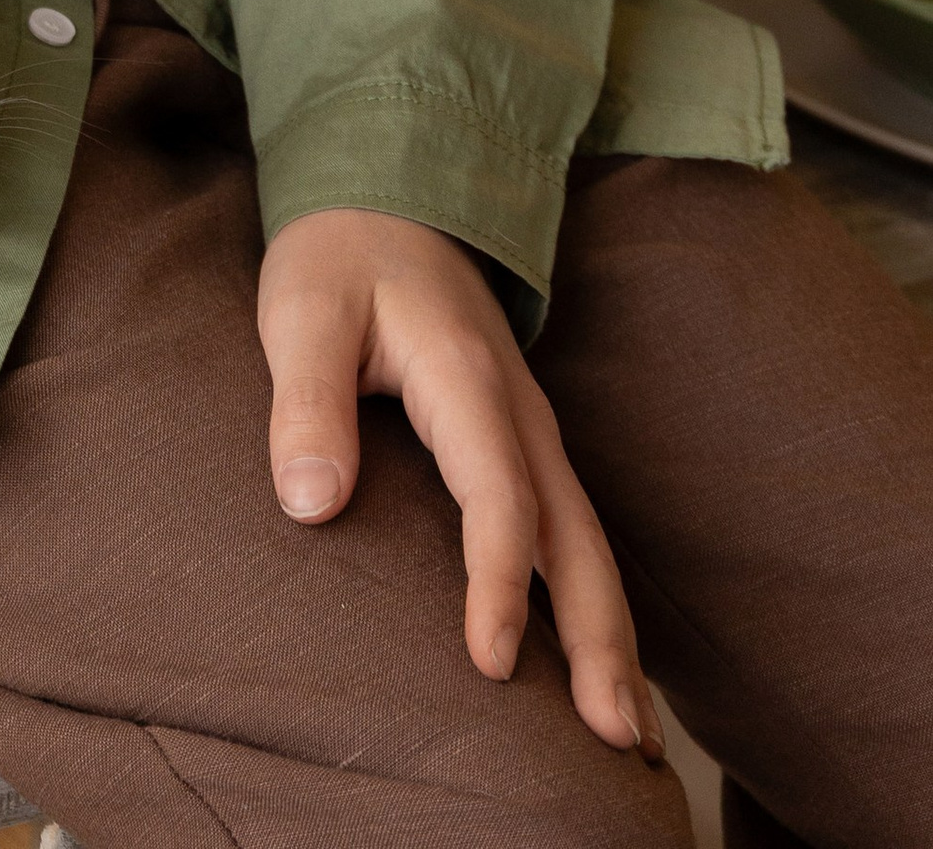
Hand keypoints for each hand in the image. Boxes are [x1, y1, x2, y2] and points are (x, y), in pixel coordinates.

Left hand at [256, 207, 658, 759]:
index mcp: (467, 378)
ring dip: (610, 635)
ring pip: (587, 543)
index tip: (489, 667)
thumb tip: (310, 506)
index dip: (497, 585)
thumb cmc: (338, 258)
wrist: (387, 192)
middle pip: (574, 538)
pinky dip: (593, 602)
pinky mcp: (526, 443)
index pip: (498, 498)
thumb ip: (305, 403)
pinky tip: (601, 665)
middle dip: (599, 640)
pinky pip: (572, 532)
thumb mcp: (302, 311)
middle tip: (615, 740)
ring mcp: (533, 429)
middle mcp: (520, 412)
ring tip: (630, 738)